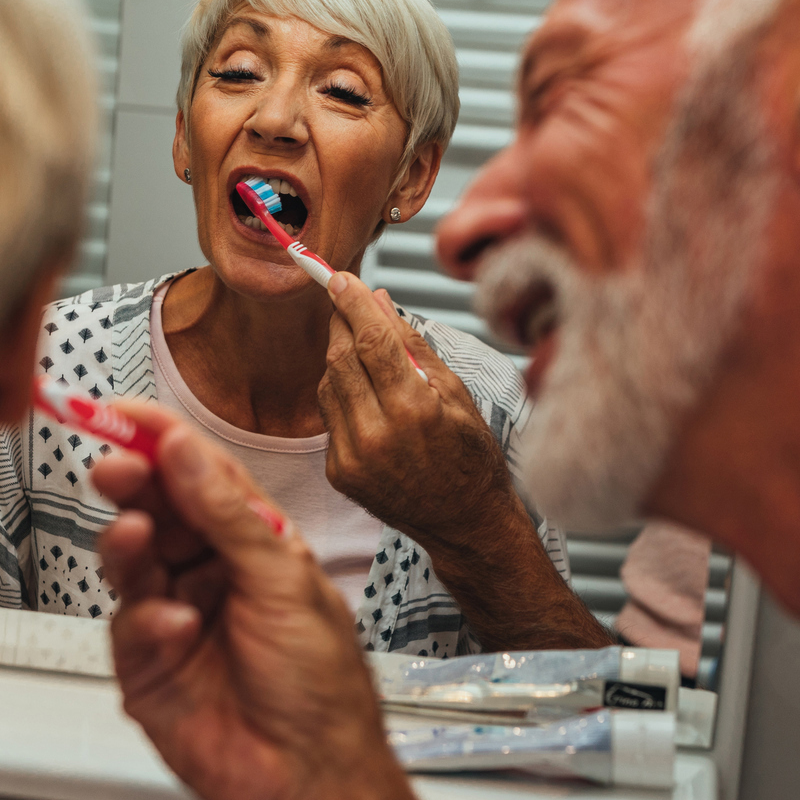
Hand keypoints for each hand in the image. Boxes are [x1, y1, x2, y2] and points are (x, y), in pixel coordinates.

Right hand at [91, 400, 401, 799]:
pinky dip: (145, 622)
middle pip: (153, 510)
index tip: (124, 414)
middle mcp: (210, 575)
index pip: (197, 475)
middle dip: (132, 485)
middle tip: (116, 468)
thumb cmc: (323, 688)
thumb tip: (188, 453)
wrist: (312, 777)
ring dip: (128, 542)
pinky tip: (174, 628)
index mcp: (253, 544)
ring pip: (129, 561)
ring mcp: (175, 618)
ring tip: (135, 535)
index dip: (161, 441)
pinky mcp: (147, 668)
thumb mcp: (286, 581)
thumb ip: (230, 514)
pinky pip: (126, 626)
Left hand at [316, 272, 520, 548]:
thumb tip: (380, 301)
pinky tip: (364, 392)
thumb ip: (413, 344)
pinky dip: (340, 393)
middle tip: (345, 300)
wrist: (464, 523)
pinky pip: (329, 416)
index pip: (371, 340)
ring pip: (327, 384)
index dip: (352, 302)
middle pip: (341, 358)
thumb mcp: (456, 393)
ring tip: (364, 349)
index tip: (339, 277)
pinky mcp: (339, 473)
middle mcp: (377, 436)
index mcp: (414, 410)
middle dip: (340, 323)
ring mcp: (353, 458)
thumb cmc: (471, 457)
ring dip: (339, 356)